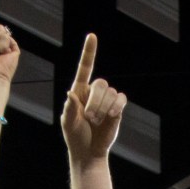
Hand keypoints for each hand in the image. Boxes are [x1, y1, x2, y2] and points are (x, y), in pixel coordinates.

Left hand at [62, 33, 126, 161]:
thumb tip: (71, 93)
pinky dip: (116, 106)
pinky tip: (111, 116)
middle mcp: (94, 92)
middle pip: (100, 84)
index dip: (89, 53)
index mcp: (79, 91)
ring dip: (102, 109)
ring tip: (97, 122)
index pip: (85, 69)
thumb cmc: (75, 136)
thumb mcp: (68, 124)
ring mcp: (106, 99)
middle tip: (89, 117)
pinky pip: (121, 98)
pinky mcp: (117, 107)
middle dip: (94, 101)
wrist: (89, 152)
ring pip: (110, 93)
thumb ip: (69, 109)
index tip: (92, 36)